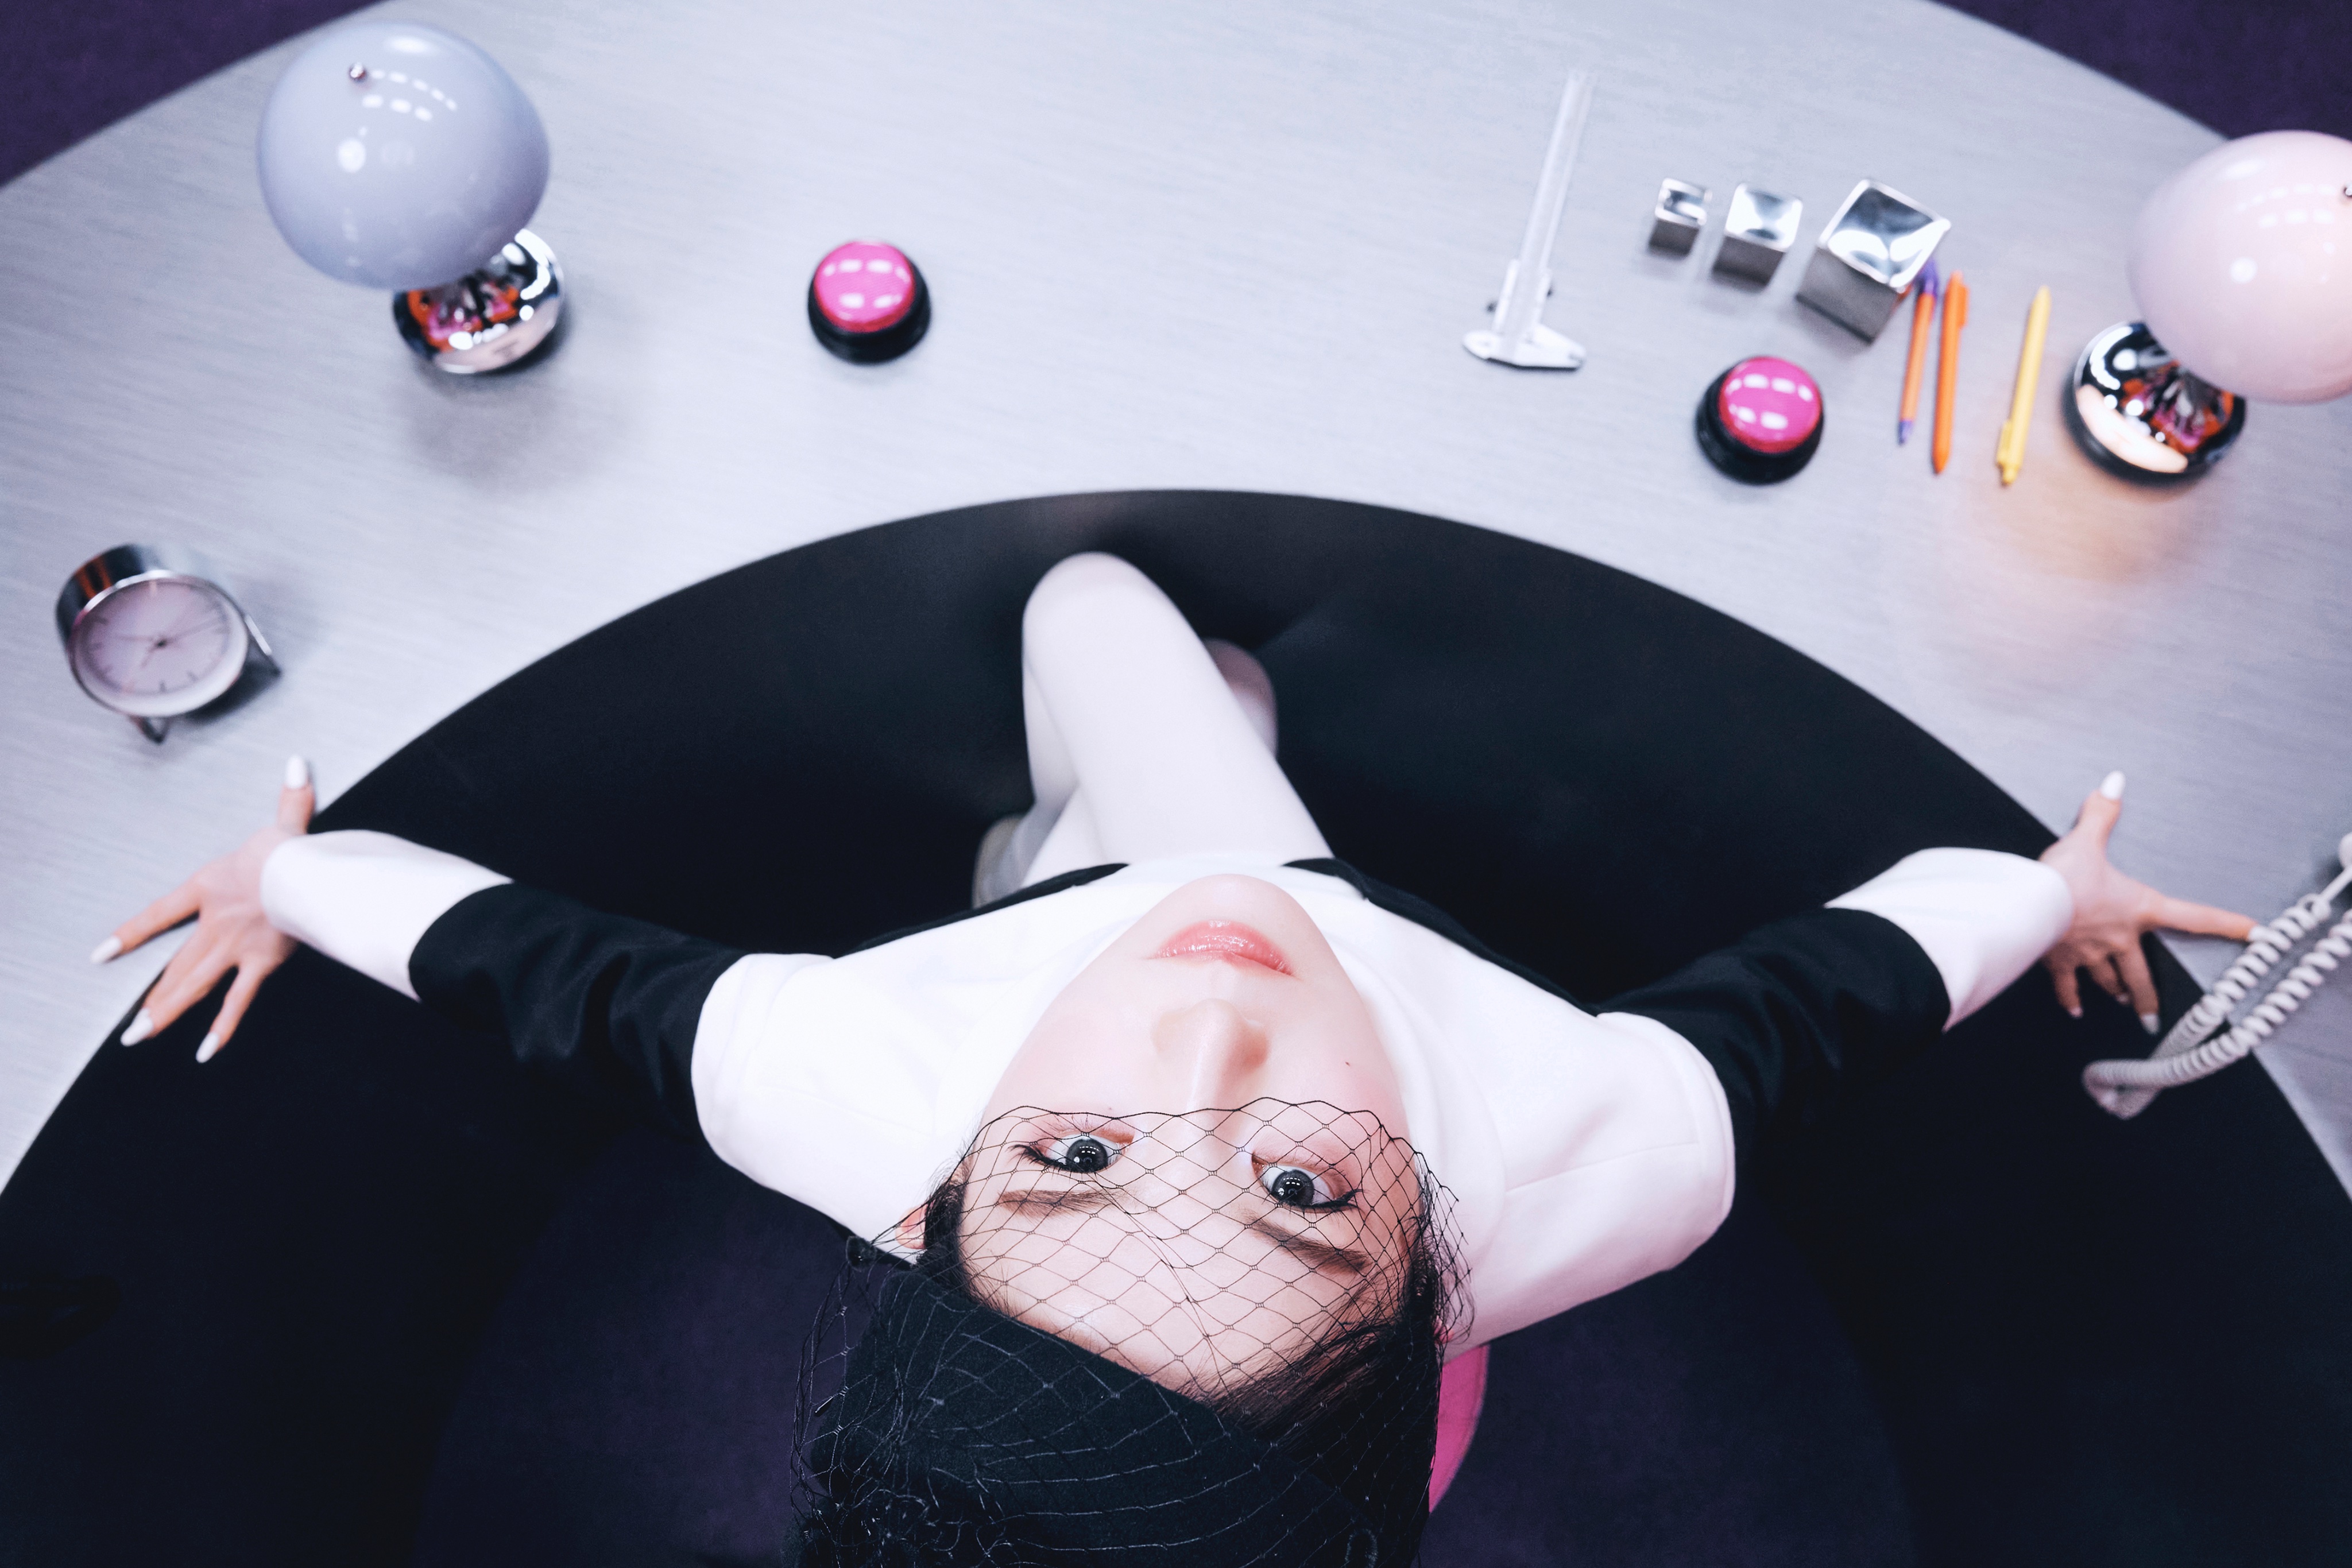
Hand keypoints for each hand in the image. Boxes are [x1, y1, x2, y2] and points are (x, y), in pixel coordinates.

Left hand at [95, 757, 314, 1061]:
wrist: (299, 875)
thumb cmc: (287, 851)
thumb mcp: (285, 822)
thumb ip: (291, 797)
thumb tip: (298, 762)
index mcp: (208, 889)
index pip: (160, 915)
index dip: (130, 934)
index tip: (101, 954)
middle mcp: (213, 925)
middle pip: (175, 964)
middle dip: (151, 996)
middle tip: (128, 1027)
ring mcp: (233, 948)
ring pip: (192, 986)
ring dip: (165, 1013)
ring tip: (140, 1038)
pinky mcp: (260, 964)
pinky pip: (237, 1000)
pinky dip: (222, 1027)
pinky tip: (205, 1051)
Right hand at [2039, 772, 2255, 1032]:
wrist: (2027, 906)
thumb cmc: (2063, 878)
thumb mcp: (2086, 840)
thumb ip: (2102, 813)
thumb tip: (2115, 781)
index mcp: (2138, 909)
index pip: (2192, 917)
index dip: (2226, 923)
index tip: (2255, 933)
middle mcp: (2119, 939)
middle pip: (2141, 974)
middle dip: (2147, 995)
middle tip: (2153, 1012)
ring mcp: (2089, 955)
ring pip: (2109, 982)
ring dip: (2117, 992)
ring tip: (2123, 1002)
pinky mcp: (2059, 963)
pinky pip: (2068, 986)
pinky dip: (2071, 998)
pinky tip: (2076, 1009)